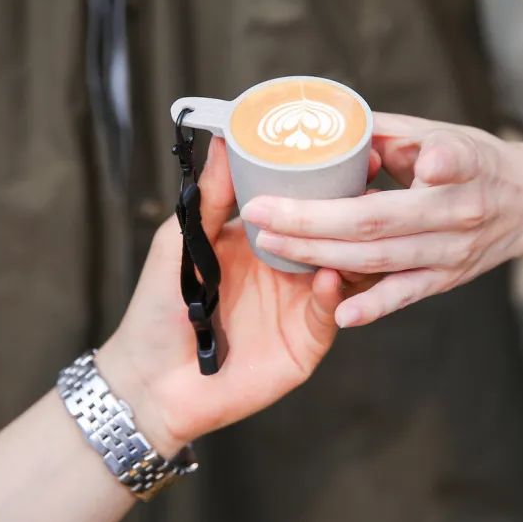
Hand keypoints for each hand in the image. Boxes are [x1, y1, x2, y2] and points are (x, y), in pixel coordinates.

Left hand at [98, 138, 357, 454]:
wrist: (151, 380)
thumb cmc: (160, 309)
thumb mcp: (182, 241)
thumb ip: (211, 197)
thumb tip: (226, 141)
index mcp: (265, 240)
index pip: (307, 204)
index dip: (329, 179)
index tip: (349, 150)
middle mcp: (291, 269)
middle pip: (335, 235)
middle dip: (354, 209)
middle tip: (371, 182)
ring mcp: (302, 305)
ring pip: (345, 273)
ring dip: (352, 251)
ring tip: (358, 228)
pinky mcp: (307, 342)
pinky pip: (331, 314)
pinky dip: (334, 295)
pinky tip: (331, 277)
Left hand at [240, 113, 522, 328]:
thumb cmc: (479, 161)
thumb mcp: (445, 132)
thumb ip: (391, 133)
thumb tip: (330, 125)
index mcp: (462, 166)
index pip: (434, 162)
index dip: (400, 158)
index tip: (371, 156)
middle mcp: (457, 213)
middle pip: (376, 220)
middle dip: (312, 219)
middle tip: (262, 212)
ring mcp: (451, 253)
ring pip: (379, 259)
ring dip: (321, 255)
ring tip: (272, 245)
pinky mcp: (446, 279)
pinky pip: (404, 295)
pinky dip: (373, 306)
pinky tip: (341, 313)